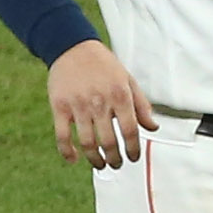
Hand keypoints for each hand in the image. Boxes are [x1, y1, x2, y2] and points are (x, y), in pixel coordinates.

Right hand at [48, 39, 155, 166]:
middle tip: (117, 164)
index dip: (133, 149)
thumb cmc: (104, 65)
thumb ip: (141, 105)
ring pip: (88, 143)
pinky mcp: (59, 107)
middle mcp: (100, 102)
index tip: (133, 157)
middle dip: (115, 159)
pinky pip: (62, 136)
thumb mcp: (128, 80)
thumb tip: (153, 128)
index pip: (130, 131)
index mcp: (120, 96)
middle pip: (109, 142)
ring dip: (95, 160)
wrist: (72, 47)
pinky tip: (74, 159)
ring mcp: (78, 106)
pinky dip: (67, 152)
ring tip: (101, 165)